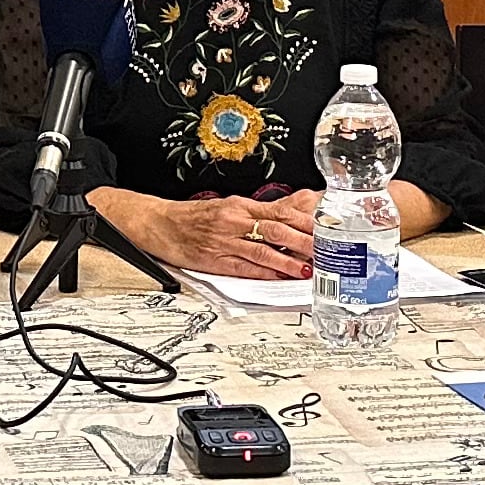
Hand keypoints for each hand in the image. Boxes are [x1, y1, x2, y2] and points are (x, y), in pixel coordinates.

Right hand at [95, 187, 319, 278]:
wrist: (160, 224)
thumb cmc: (196, 217)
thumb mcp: (231, 206)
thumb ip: (264, 211)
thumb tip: (297, 208)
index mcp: (240, 206)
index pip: (280, 212)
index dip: (304, 222)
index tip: (323, 230)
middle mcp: (234, 221)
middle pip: (276, 230)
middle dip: (302, 242)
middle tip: (324, 251)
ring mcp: (224, 241)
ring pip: (262, 251)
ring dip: (287, 261)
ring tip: (306, 269)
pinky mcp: (214, 260)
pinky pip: (243, 267)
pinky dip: (263, 273)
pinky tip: (278, 278)